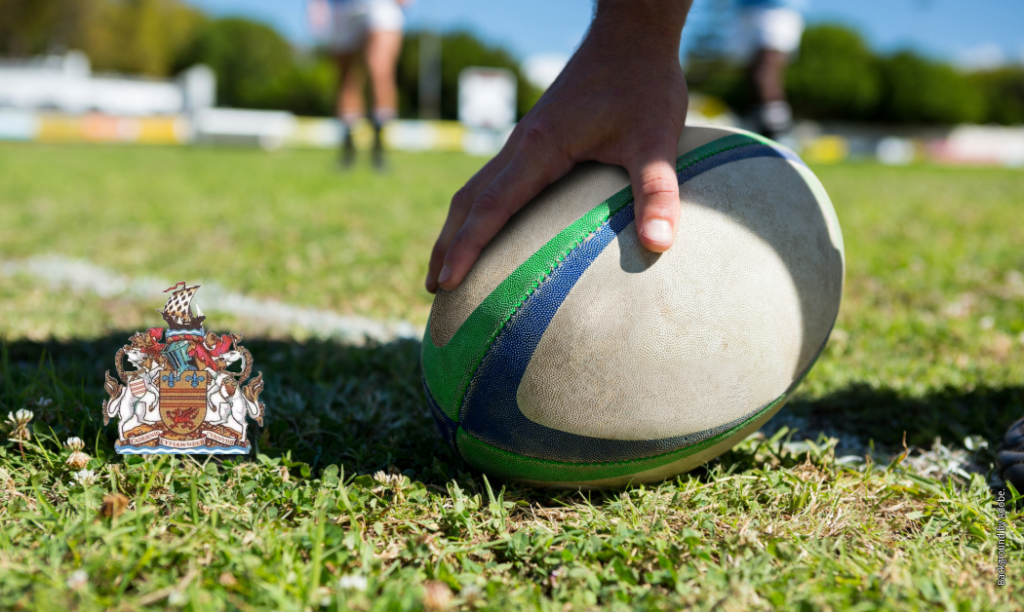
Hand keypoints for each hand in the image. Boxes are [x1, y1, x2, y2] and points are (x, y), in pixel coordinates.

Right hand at [426, 2, 691, 292]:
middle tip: (432, 291)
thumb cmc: (643, 83)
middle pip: (467, 201)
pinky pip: (494, 181)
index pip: (491, 205)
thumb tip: (660, 244)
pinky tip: (488, 232)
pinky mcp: (536, 140)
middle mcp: (521, 145)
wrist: (632, 35)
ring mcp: (524, 142)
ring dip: (456, 230)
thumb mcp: (657, 138)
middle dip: (447, 246)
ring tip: (445, 270)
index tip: (445, 282)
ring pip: (475, 189)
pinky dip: (478, 212)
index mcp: (539, 147)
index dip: (466, 247)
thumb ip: (658, 191)